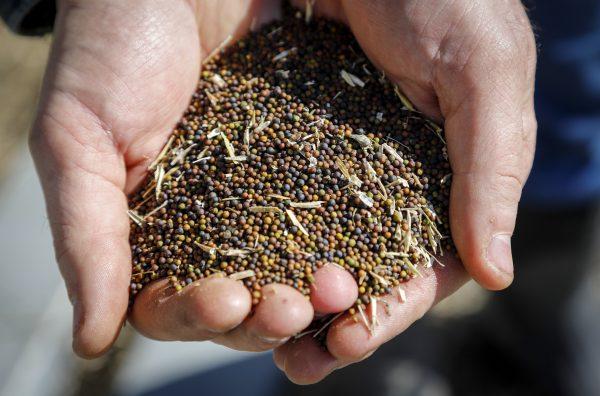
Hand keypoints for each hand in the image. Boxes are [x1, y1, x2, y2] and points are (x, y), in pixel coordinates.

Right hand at [29, 0, 358, 357]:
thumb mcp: (77, 140)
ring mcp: (265, 195)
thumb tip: (92, 340)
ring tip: (336, 289)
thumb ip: (85, 238)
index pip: (172, 304)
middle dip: (267, 315)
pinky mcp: (309, 161)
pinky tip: (369, 251)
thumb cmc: (108, 50)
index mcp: (153, 233)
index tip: (227, 302)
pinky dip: (349, 238)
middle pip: (243, 300)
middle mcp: (213, 224)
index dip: (198, 314)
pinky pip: (334, 211)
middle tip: (292, 307)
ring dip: (315, 293)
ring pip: (293, 267)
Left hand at [276, 0, 536, 382]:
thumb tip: (495, 273)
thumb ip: (492, 168)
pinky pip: (265, 200)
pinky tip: (228, 272)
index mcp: (440, 181)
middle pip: (361, 272)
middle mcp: (383, 182)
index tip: (351, 340)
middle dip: (331, 320)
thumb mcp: (483, 73)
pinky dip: (250, 241)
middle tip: (297, 360)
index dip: (390, 311)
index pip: (422, 267)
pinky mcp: (282, 139)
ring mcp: (330, 164)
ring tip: (257, 331)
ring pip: (310, 247)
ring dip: (286, 295)